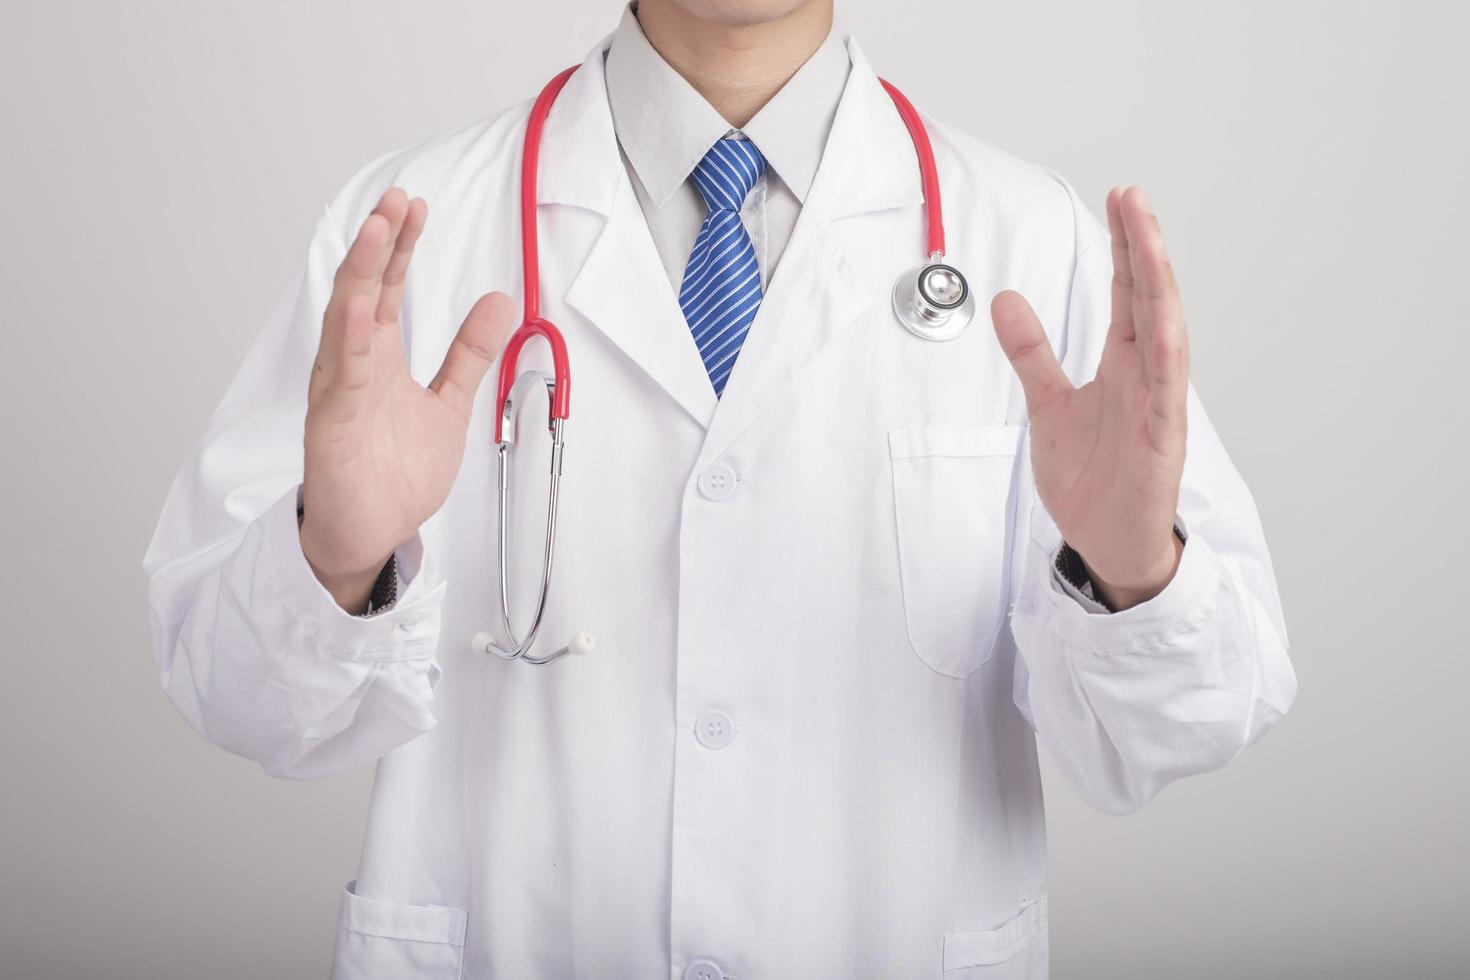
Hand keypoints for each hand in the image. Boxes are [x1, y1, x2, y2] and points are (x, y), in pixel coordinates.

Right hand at [300, 187, 514, 609]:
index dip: (400, 248)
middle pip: (363, 290)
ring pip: (345, 320)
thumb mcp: (448, 403)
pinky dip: (348, 337)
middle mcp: (353, 364)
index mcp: (378, 357)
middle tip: (396, 199)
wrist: (371, 535)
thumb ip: (468, 354)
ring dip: (361, 274)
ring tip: (376, 229)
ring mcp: (339, 391)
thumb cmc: (394, 472)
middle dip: (379, 244)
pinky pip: (341, 374)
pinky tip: (357, 305)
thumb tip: (499, 301)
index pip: (388, 289)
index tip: (415, 206)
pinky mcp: (332, 423)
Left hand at [991, 187, 1186, 609]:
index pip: (1126, 293)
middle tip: (1132, 196)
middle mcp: (1146, 376)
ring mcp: (1158, 405)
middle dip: (1141, 247)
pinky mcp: (1161, 440)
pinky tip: (1164, 318)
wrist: (1105, 542)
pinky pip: (1167, 391)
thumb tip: (1006, 301)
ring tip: (1149, 235)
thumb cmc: (1091, 477)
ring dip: (1157, 283)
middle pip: (1147, 298)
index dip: (1123, 247)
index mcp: (1123, 365)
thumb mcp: (1046, 405)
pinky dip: (1167, 353)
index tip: (1119, 200)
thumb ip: (1031, 353)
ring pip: (1164, 331)